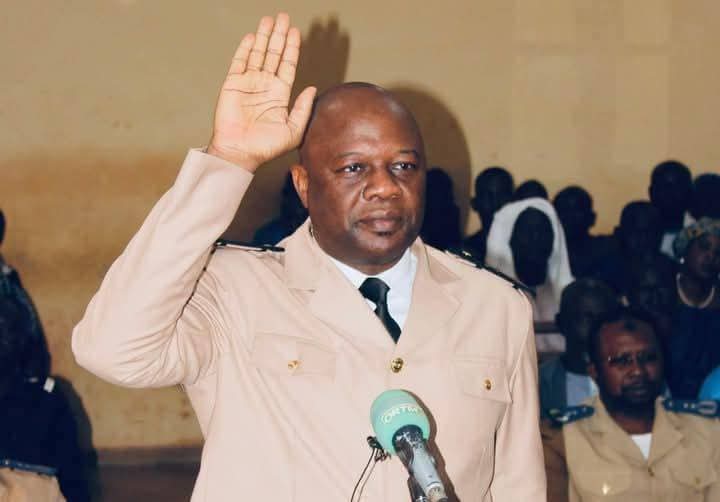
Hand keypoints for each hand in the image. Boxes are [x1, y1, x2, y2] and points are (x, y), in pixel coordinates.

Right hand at [207, 13, 316, 170]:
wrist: (240, 153)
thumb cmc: (266, 147)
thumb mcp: (293, 130)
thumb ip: (303, 109)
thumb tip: (312, 88)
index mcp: (279, 95)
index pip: (288, 65)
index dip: (292, 48)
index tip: (296, 32)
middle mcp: (264, 86)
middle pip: (274, 54)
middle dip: (279, 36)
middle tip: (284, 17)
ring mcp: (248, 84)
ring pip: (258, 54)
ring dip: (264, 37)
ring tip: (270, 20)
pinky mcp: (232, 85)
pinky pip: (239, 62)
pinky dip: (245, 49)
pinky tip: (253, 37)